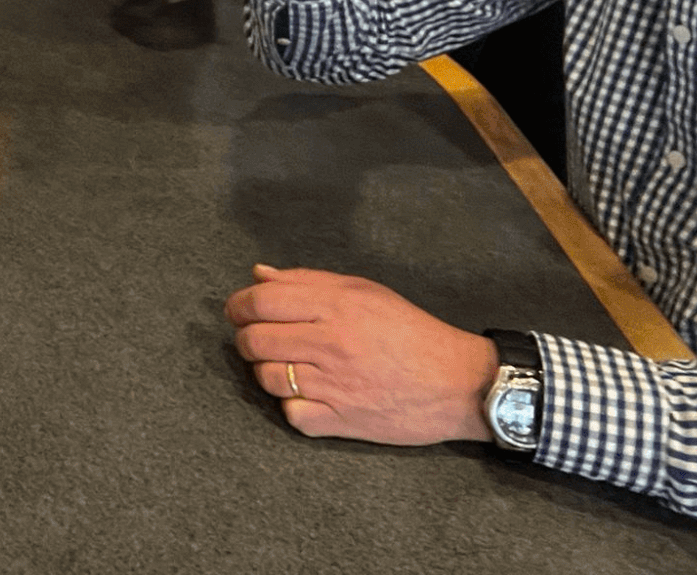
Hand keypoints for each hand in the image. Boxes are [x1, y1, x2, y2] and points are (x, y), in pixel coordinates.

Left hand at [225, 264, 497, 444]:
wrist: (458, 383)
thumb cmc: (410, 331)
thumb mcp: (364, 291)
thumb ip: (307, 280)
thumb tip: (259, 275)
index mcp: (335, 306)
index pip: (260, 302)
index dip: (238, 305)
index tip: (238, 310)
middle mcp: (330, 344)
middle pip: (254, 341)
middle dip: (246, 338)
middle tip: (257, 338)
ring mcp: (334, 386)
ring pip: (267, 379)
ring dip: (267, 371)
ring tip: (285, 365)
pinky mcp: (342, 422)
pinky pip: (293, 416)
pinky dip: (293, 407)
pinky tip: (307, 396)